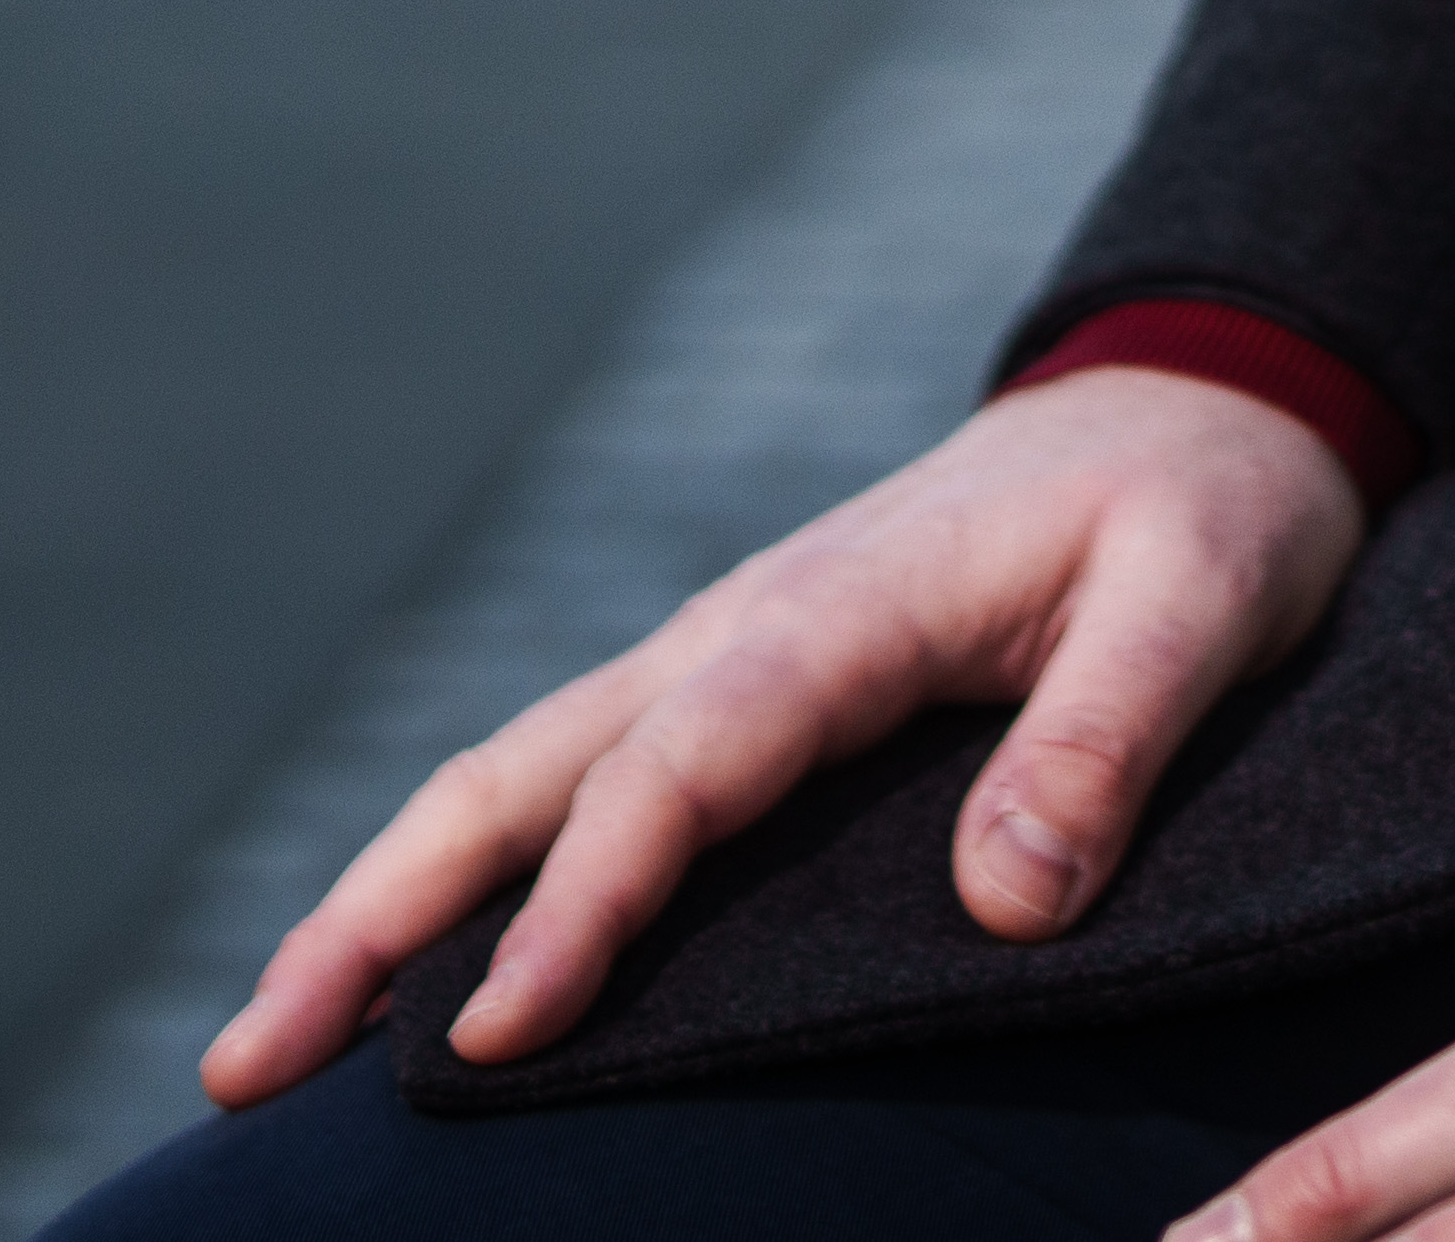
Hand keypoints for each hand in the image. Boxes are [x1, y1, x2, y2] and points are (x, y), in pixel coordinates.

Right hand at [195, 364, 1378, 1102]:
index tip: (489, 1045)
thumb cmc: (1210, 505)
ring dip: (381, 904)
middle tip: (243, 1064)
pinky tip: (419, 977)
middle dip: (372, 918)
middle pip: (518, 774)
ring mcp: (726, 653)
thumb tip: (1006, 905)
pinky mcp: (743, 688)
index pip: (678, 773)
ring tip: (260, 1050)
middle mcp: (746, 626)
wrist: (1203, 390)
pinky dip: (472, 875)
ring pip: (514, 777)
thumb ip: (1111, 739)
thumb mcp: (1205, 602)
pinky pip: (575, 783)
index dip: (580, 910)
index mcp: (840, 609)